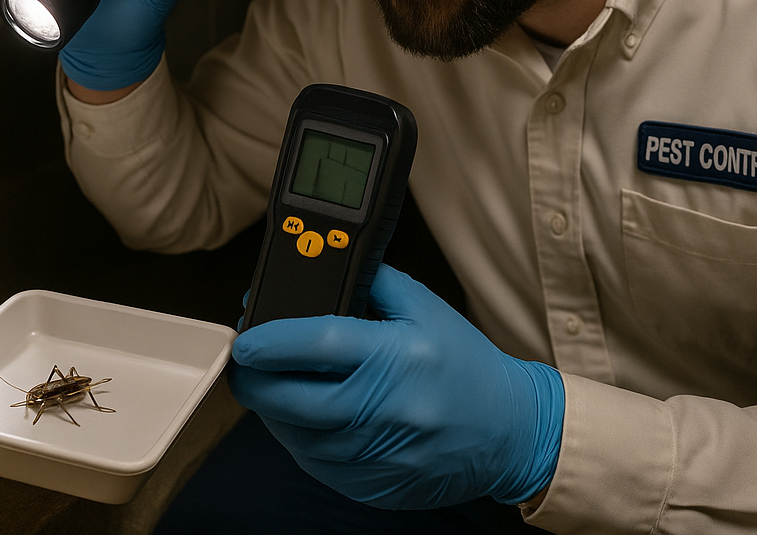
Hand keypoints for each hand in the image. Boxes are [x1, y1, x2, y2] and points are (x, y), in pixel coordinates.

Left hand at [228, 264, 563, 508]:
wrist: (510, 431)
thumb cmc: (466, 366)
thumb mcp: (426, 308)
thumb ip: (373, 282)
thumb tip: (322, 270)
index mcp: (398, 356)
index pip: (318, 344)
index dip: (271, 339)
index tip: (245, 336)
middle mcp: (386, 409)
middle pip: (293, 400)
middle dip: (256, 380)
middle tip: (245, 362)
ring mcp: (379, 455)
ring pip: (298, 437)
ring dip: (274, 411)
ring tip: (272, 386)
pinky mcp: (374, 486)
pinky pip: (317, 465)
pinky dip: (299, 440)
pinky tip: (300, 419)